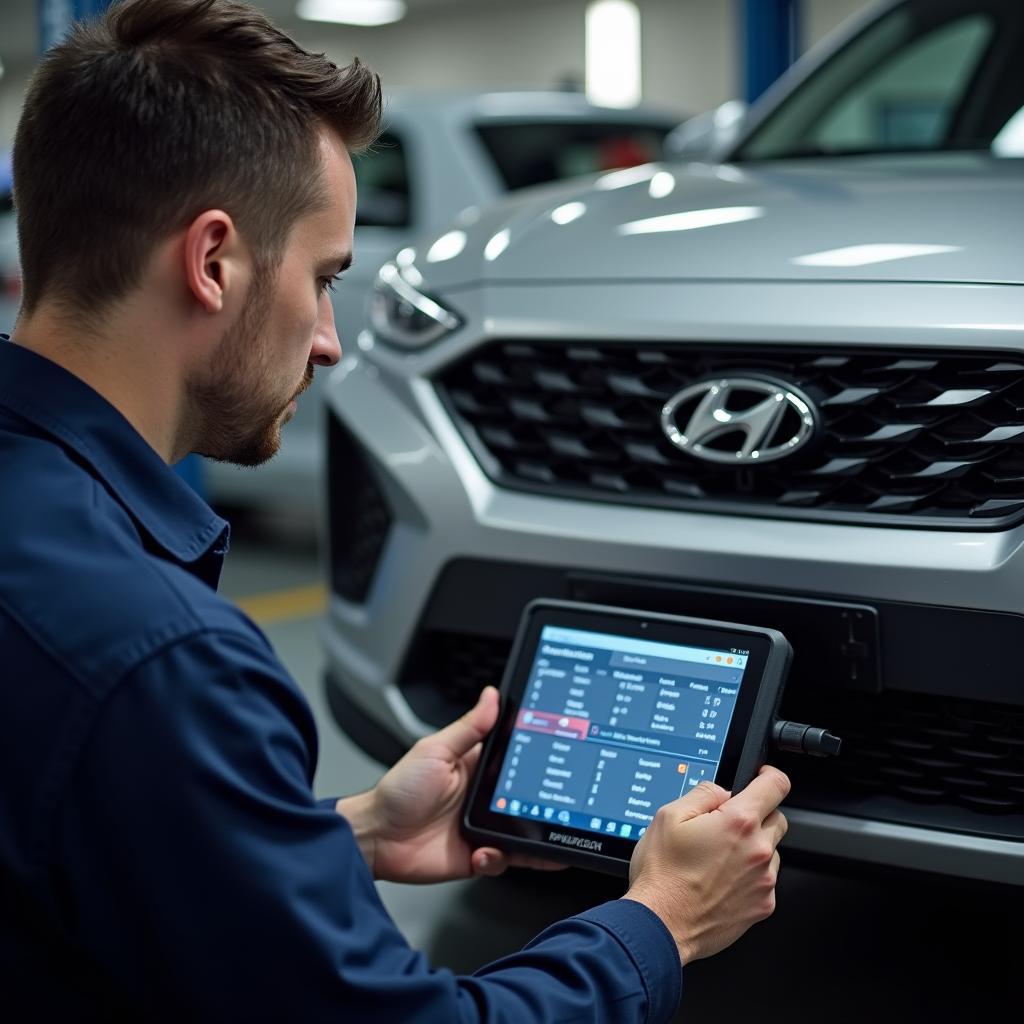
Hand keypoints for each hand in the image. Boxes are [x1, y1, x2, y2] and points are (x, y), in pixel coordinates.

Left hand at [338, 686, 565, 883]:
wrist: (376, 838)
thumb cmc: (398, 791)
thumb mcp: (435, 750)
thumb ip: (469, 727)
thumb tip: (492, 695)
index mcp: (476, 768)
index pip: (515, 760)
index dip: (534, 761)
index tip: (551, 759)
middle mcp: (483, 798)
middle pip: (525, 798)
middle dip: (539, 802)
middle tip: (546, 804)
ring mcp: (482, 828)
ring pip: (523, 833)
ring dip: (530, 836)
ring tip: (532, 835)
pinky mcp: (477, 856)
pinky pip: (503, 860)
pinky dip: (499, 858)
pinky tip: (484, 852)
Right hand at [625, 765, 789, 963]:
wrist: (661, 924)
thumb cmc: (663, 875)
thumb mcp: (668, 816)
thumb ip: (703, 793)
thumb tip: (722, 792)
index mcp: (738, 822)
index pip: (776, 785)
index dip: (769, 775)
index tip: (762, 777)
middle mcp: (758, 850)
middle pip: (776, 818)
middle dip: (756, 815)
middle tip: (725, 826)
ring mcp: (764, 881)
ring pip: (771, 851)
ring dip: (753, 847)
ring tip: (717, 859)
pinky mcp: (763, 906)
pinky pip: (765, 880)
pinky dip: (750, 876)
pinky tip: (721, 880)